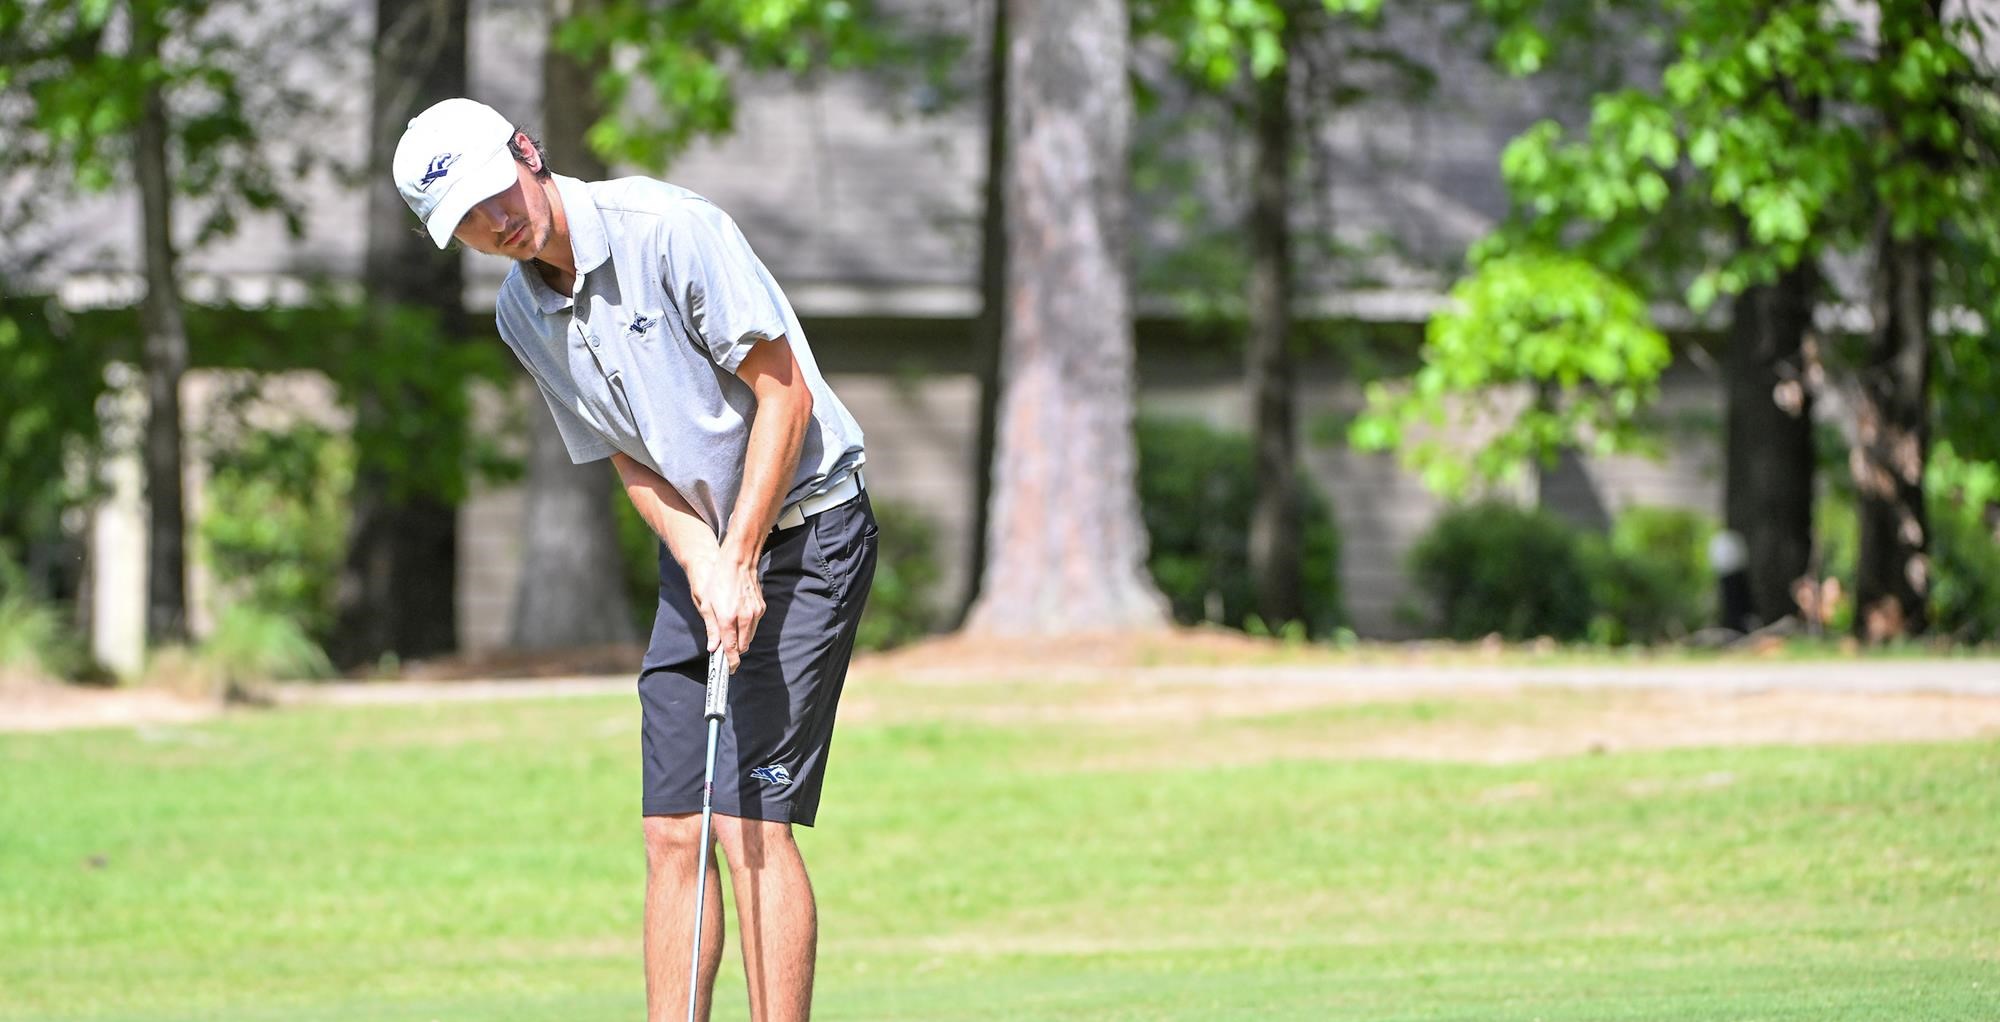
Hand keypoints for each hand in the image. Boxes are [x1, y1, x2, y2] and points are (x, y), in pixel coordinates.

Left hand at [688, 552, 763, 671]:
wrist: (737, 562)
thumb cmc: (717, 581)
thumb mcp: (706, 604)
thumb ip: (711, 628)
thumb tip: (713, 647)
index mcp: (728, 619)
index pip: (732, 648)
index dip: (731, 662)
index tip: (730, 670)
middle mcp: (744, 618)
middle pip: (743, 646)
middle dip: (735, 650)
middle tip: (725, 649)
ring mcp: (755, 613)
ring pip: (750, 636)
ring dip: (741, 638)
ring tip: (730, 630)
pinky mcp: (761, 607)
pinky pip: (754, 625)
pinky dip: (747, 627)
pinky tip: (738, 617)